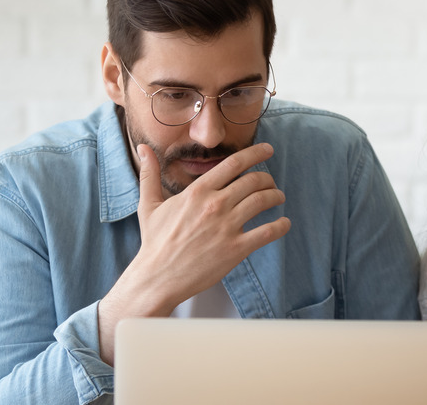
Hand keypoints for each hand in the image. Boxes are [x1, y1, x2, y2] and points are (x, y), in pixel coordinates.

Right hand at [98, 143, 289, 364]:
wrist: (158, 277)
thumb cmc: (155, 241)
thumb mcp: (149, 204)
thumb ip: (149, 174)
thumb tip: (142, 148)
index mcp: (198, 191)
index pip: (233, 163)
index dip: (255, 153)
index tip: (267, 150)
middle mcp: (215, 205)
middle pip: (254, 181)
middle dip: (267, 179)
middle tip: (271, 183)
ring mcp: (227, 227)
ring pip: (263, 201)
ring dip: (276, 196)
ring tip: (278, 198)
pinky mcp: (236, 249)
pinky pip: (268, 232)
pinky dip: (281, 225)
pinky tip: (284, 223)